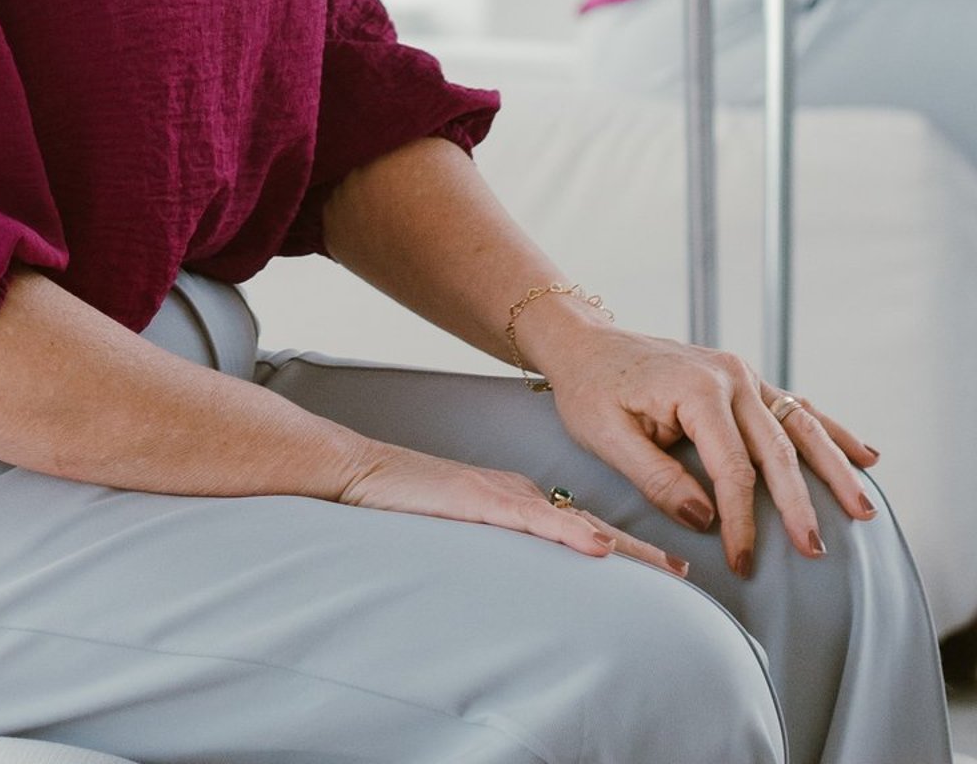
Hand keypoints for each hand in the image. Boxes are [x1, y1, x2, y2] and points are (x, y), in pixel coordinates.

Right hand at [323, 432, 685, 575]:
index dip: (625, 551)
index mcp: (516, 500)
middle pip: (591, 527)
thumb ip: (496, 540)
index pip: (581, 528)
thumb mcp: (462, 524)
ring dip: (623, 549)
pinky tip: (599, 548)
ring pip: (574, 524)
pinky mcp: (481, 502)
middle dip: (639, 554)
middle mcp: (519, 494)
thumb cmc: (406, 503)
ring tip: (664, 570)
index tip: (665, 572)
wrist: (364, 473)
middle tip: (685, 576)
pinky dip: (570, 535)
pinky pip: (534, 521)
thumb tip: (527, 571)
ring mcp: (503, 496)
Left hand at [523, 306, 878, 576]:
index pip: (733, 468)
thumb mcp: (606, 436)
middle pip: (776, 449)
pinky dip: (830, 431)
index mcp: (696, 388)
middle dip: (800, 504)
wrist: (585, 345)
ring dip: (834, 468)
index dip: (741, 520)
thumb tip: (705, 518)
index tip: (742, 562)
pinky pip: (795, 406)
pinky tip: (865, 455)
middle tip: (816, 551)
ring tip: (865, 510)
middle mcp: (729, 375)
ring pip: (800, 424)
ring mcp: (741, 374)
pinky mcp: (744, 380)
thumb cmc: (590, 390)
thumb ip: (656, 478)